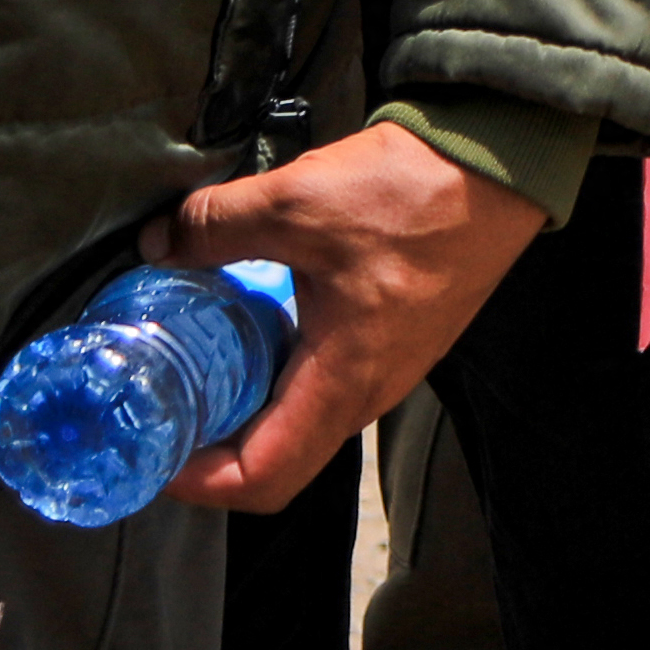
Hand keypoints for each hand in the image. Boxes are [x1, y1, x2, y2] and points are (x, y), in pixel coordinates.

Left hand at [151, 122, 555, 514]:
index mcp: (344, 381)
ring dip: (244, 411)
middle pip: (277, 461)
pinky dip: (274, 376)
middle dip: (210, 450)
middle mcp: (366, 393)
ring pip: (299, 424)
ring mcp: (384, 370)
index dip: (198, 483)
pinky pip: (321, 386)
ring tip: (192, 369)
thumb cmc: (412, 194)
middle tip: (157, 410)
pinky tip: (248, 325)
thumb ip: (216, 225)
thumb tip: (158, 242)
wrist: (497, 166)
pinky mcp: (391, 342)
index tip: (152, 452)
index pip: (264, 479)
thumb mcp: (296, 202)